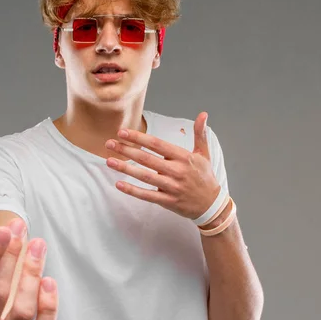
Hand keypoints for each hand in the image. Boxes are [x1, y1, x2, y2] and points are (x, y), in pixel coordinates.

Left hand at [105, 112, 219, 219]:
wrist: (211, 204)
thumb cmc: (205, 177)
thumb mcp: (204, 154)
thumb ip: (200, 134)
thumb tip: (203, 114)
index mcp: (183, 157)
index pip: (157, 144)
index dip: (139, 137)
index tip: (123, 132)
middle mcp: (176, 171)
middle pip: (147, 158)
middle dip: (126, 150)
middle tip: (109, 144)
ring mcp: (171, 187)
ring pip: (145, 176)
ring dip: (125, 168)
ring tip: (109, 161)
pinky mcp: (168, 201)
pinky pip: (147, 195)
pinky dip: (133, 191)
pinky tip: (119, 184)